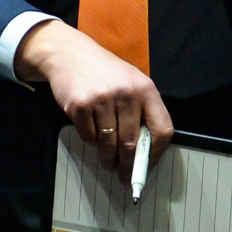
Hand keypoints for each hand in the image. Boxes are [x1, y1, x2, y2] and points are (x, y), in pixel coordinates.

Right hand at [17, 20, 171, 173]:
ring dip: (108, 158)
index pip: (162, 128)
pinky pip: (89, 137)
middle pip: (132, 142)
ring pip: (109, 143)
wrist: (69, 53)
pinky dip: (90, 140)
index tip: (148, 164)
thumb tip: (145, 150)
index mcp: (145, 88)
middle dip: (128, 165)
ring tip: (108, 162)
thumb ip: (141, 109)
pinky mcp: (80, 106)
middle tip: (126, 177)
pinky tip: (91, 132)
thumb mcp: (130, 82)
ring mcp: (102, 99)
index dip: (156, 153)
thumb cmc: (104, 71)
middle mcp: (126, 93)